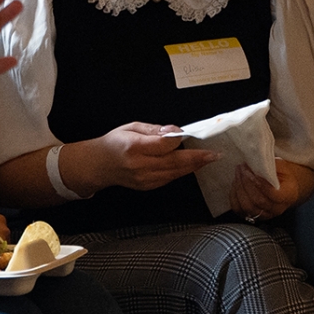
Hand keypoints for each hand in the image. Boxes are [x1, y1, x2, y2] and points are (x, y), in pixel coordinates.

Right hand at [77, 123, 217, 192]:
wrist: (99, 165)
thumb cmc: (115, 143)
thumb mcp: (131, 127)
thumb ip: (154, 130)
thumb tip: (174, 131)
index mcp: (134, 147)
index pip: (163, 145)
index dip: (178, 140)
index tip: (189, 134)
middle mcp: (139, 166)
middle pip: (173, 162)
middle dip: (196, 158)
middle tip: (214, 154)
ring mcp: (144, 179)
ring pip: (174, 173)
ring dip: (193, 166)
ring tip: (209, 159)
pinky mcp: (147, 186)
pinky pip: (169, 179)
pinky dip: (181, 172)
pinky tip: (192, 165)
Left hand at [230, 159, 313, 221]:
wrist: (284, 187)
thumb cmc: (283, 175)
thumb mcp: (283, 166)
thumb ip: (271, 166)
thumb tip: (256, 163)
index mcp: (288, 196)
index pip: (273, 194)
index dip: (260, 184)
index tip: (251, 172)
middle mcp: (277, 209)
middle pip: (258, 201)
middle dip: (247, 183)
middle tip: (242, 168)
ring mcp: (264, 215)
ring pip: (247, 207)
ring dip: (239, 188)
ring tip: (238, 173)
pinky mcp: (252, 216)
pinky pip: (238, 209)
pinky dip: (234, 196)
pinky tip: (236, 184)